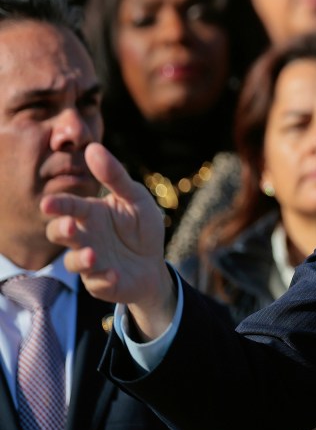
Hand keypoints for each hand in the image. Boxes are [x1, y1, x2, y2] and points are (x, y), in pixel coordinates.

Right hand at [42, 143, 175, 339]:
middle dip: (61, 230)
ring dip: (82, 258)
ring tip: (94, 254)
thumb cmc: (141, 226)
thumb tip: (93, 147)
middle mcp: (84, 236)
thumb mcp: (136, 198)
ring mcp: (89, 261)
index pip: (69, 206)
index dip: (58, 205)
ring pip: (73, 261)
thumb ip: (115, 177)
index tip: (48, 203)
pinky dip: (105, 279)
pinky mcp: (100, 282)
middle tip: (69, 227)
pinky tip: (115, 273)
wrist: (154, 264)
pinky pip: (97, 282)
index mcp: (89, 213)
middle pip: (60, 233)